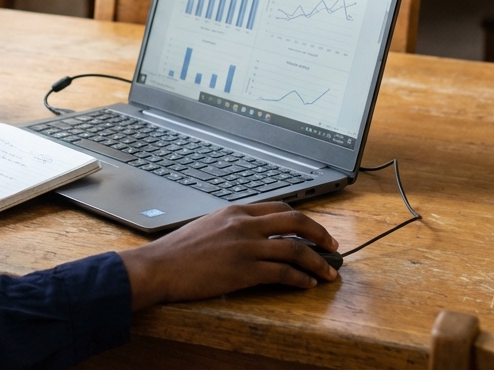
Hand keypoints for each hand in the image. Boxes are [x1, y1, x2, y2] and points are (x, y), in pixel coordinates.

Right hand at [116, 202, 338, 309]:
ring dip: (317, 262)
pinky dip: (300, 279)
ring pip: (295, 250)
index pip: (280, 209)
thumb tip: (255, 235)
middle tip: (333, 247)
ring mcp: (246, 247)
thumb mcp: (208, 226)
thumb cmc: (178, 251)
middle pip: (295, 222)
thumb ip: (233, 226)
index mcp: (236, 211)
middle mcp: (245, 224)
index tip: (315, 231)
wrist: (160, 267)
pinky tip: (307, 284)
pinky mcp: (244, 271)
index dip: (303, 220)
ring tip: (328, 273)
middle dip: (320, 234)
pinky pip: (282, 273)